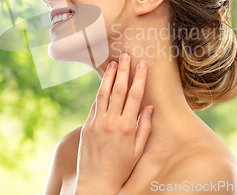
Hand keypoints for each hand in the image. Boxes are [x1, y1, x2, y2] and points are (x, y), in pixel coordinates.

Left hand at [74, 53, 153, 193]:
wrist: (96, 183)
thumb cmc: (121, 168)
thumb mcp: (138, 151)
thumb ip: (144, 127)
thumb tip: (149, 107)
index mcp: (126, 127)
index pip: (134, 96)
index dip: (139, 78)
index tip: (142, 64)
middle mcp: (110, 122)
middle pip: (118, 90)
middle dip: (124, 71)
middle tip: (126, 55)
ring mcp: (96, 123)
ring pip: (103, 93)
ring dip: (109, 76)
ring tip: (113, 62)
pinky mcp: (86, 126)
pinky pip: (94, 105)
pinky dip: (100, 92)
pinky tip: (104, 83)